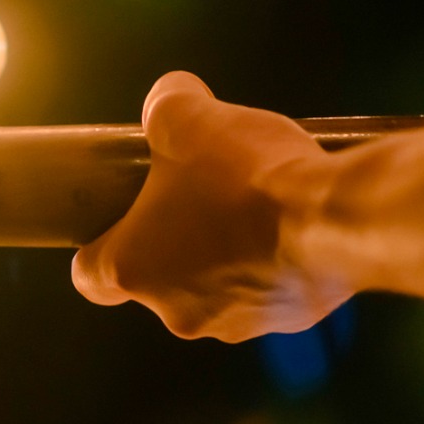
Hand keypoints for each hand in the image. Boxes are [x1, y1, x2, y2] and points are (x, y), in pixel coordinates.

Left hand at [72, 72, 349, 340]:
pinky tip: (290, 221)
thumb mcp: (186, 117)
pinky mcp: (287, 321)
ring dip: (225, 250)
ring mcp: (235, 323)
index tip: (118, 219)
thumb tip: (169, 100)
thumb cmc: (245, 174)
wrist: (334, 217)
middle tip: (198, 191)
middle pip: (158, 276)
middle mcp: (177, 311)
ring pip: (215, 285)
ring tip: (251, 201)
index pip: (89, 275)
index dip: (97, 245)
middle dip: (174, 236)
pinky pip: (267, 289)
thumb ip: (164, 106)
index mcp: (133, 270)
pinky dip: (271, 261)